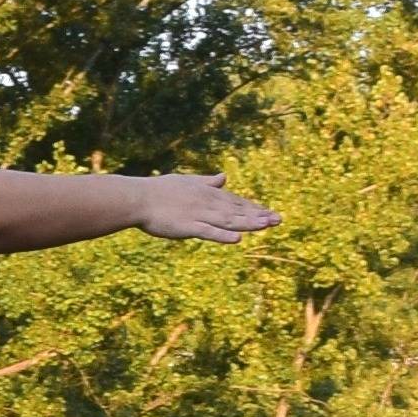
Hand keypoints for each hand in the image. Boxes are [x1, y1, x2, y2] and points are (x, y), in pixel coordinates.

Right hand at [120, 175, 278, 242]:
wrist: (138, 198)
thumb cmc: (160, 191)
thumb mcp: (187, 182)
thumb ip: (207, 182)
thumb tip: (223, 177)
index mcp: (207, 193)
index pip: (235, 201)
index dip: (253, 208)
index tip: (270, 213)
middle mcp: (207, 203)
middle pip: (237, 210)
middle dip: (258, 215)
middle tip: (279, 220)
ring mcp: (198, 215)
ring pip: (228, 220)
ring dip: (248, 223)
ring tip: (266, 226)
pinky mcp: (188, 227)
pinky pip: (208, 232)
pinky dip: (223, 236)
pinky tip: (237, 239)